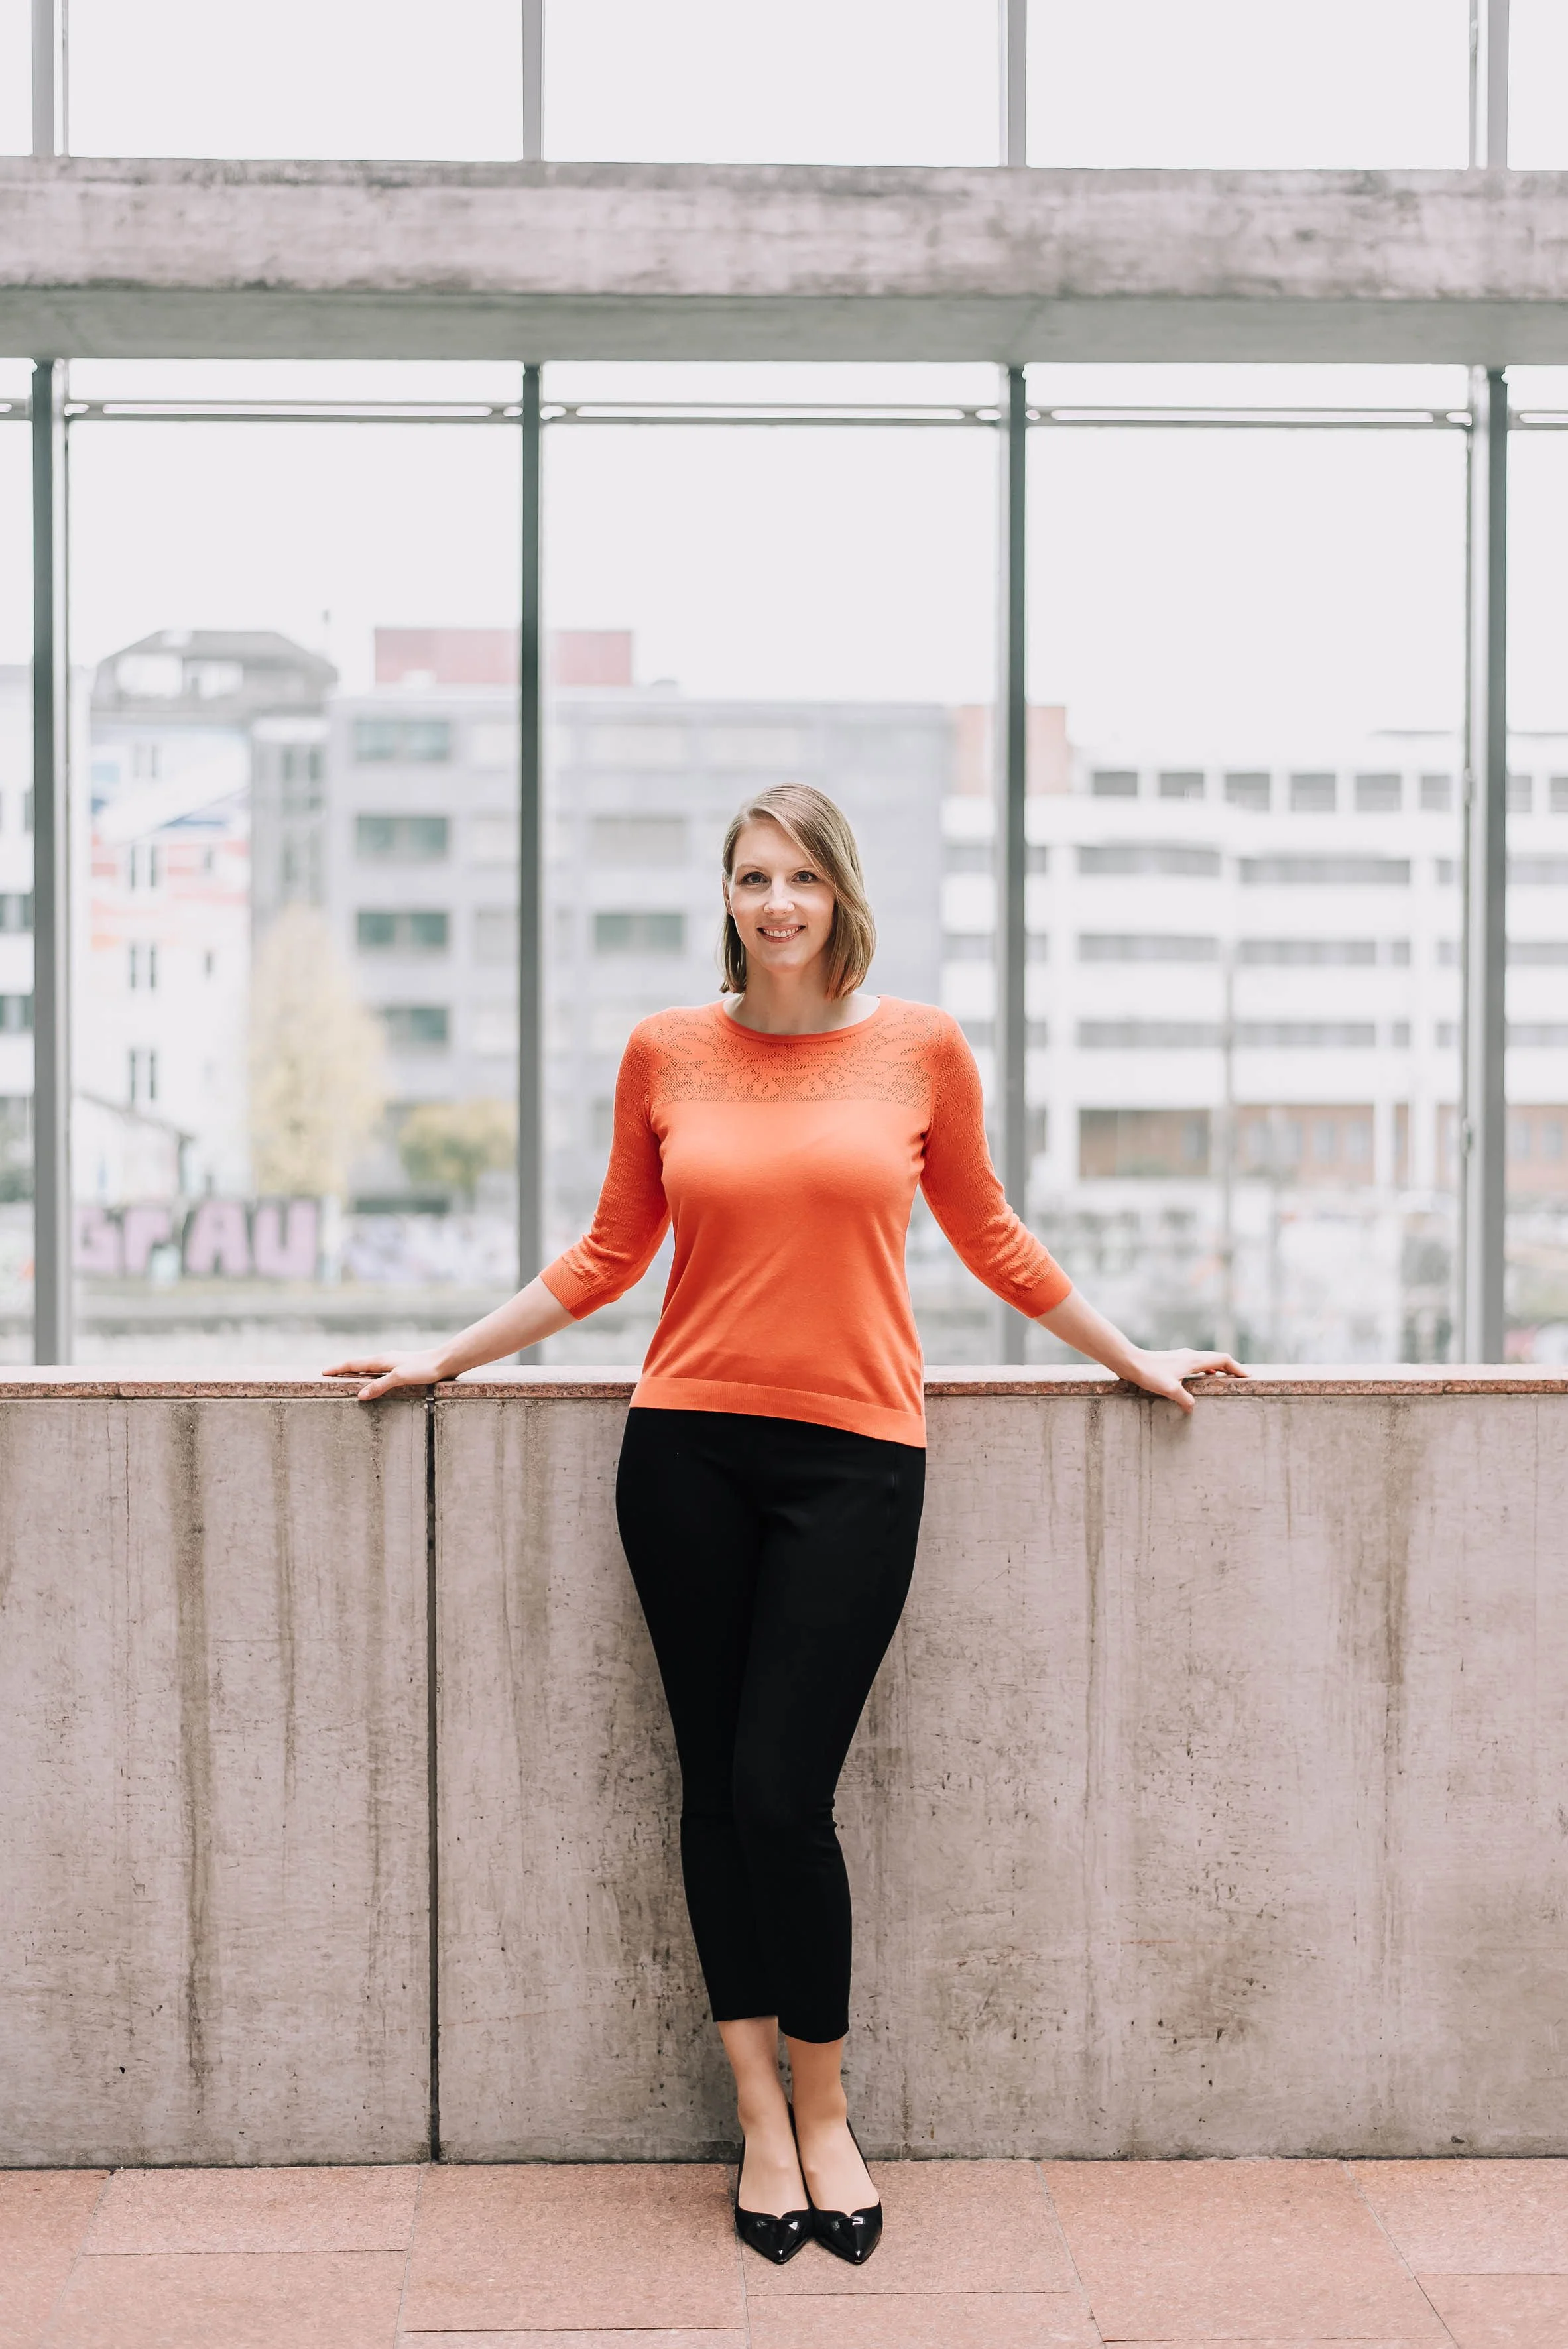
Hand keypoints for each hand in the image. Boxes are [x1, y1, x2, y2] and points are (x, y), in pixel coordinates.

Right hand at [322, 1349, 448, 1401]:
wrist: (444, 1361)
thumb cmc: (424, 1369)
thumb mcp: (400, 1378)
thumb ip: (380, 1386)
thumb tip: (360, 1395)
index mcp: (381, 1360)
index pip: (353, 1364)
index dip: (337, 1368)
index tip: (323, 1372)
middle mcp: (385, 1359)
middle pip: (358, 1363)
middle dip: (342, 1369)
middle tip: (328, 1374)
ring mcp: (393, 1362)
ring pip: (368, 1366)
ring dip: (355, 1371)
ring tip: (345, 1377)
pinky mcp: (401, 1366)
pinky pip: (378, 1370)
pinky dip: (368, 1374)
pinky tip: (373, 1378)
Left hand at [1120, 1347, 1245, 1414]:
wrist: (1131, 1362)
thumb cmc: (1150, 1374)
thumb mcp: (1170, 1389)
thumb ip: (1184, 1399)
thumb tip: (1192, 1408)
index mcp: (1194, 1360)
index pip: (1223, 1360)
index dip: (1237, 1368)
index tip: (1248, 1376)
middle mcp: (1190, 1355)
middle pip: (1217, 1359)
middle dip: (1231, 1368)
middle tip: (1241, 1378)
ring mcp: (1182, 1356)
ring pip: (1207, 1360)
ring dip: (1218, 1369)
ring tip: (1225, 1380)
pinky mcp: (1174, 1360)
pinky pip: (1197, 1364)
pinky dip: (1206, 1370)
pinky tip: (1202, 1379)